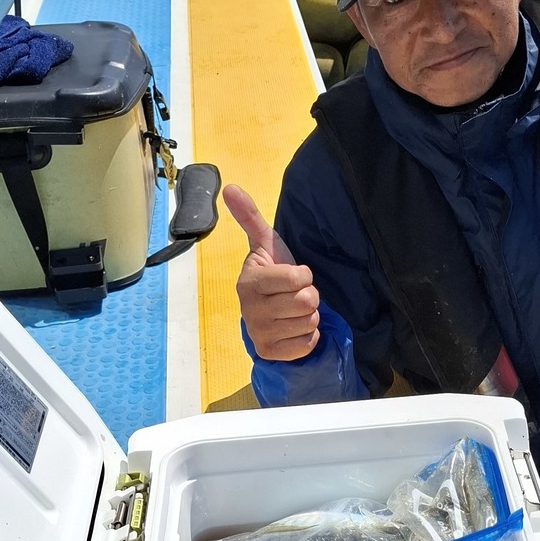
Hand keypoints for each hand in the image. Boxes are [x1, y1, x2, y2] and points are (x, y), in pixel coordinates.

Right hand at [225, 184, 320, 359]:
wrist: (267, 314)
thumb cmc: (271, 275)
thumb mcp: (264, 244)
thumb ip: (250, 217)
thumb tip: (230, 187)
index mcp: (249, 282)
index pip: (297, 278)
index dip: (304, 275)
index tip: (294, 275)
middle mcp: (249, 310)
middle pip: (306, 301)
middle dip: (309, 296)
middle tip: (295, 295)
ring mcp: (259, 334)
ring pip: (309, 322)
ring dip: (309, 316)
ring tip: (294, 311)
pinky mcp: (270, 353)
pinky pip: (306, 344)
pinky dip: (307, 337)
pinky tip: (294, 329)